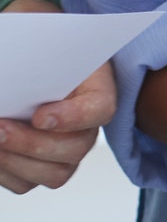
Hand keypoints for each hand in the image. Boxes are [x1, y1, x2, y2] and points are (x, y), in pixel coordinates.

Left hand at [0, 0, 115, 193]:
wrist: (24, 56)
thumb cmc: (34, 45)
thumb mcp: (34, 38)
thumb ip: (26, 58)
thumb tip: (9, 91)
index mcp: (97, 86)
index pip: (100, 109)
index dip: (74, 117)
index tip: (39, 115)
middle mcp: (88, 124)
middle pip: (76, 149)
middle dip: (32, 144)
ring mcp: (67, 149)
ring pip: (54, 174)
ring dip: (16, 161)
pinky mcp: (42, 167)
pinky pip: (27, 183)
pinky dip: (5, 172)